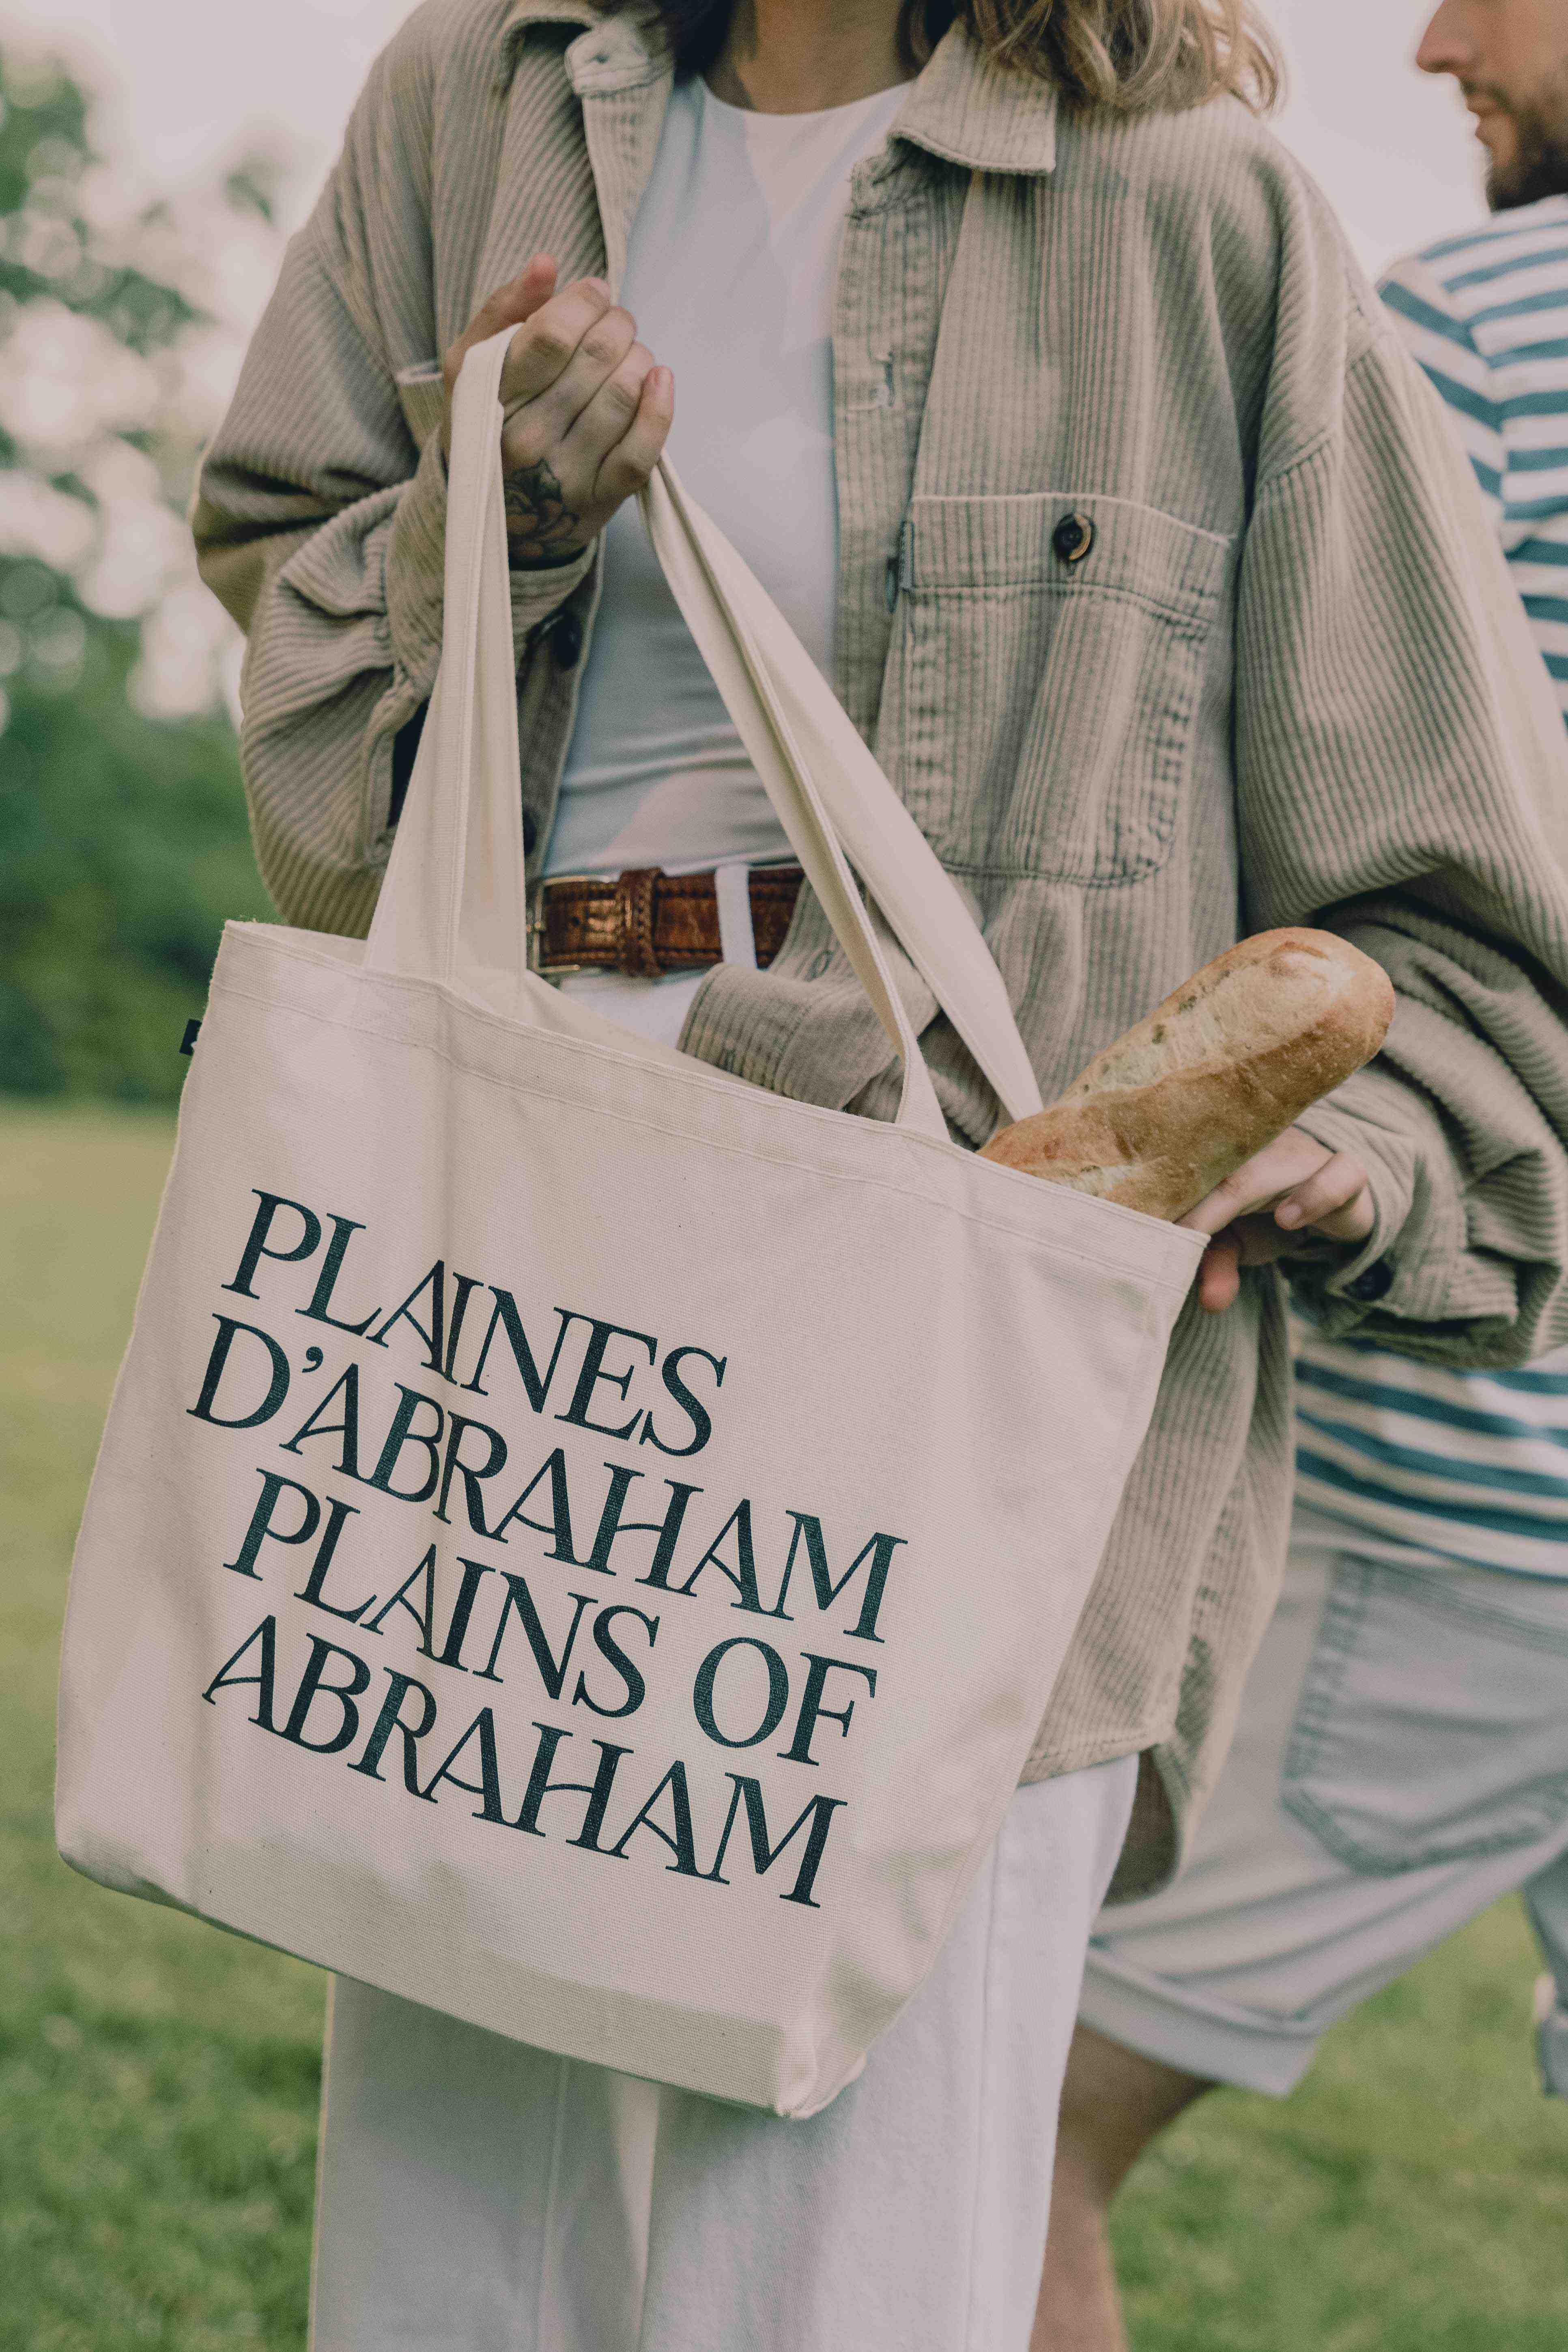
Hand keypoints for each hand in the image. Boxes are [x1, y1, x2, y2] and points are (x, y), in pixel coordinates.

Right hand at [440, 255, 673, 568]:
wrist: (496, 509)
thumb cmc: (487, 421)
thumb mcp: (474, 363)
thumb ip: (506, 308)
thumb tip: (547, 263)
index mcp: (491, 397)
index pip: (552, 336)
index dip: (584, 301)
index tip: (594, 292)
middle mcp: (526, 439)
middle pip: (597, 356)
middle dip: (616, 323)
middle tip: (615, 321)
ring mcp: (564, 475)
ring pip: (624, 393)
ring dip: (638, 357)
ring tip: (628, 354)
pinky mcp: (600, 499)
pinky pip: (642, 451)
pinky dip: (659, 407)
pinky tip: (658, 379)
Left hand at [1178, 1124, 1373, 1313]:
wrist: (1338, 1205)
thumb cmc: (1274, 1216)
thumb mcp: (1238, 1244)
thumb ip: (1217, 1265)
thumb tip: (1211, 1304)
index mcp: (1223, 1152)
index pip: (1186, 1165)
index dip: (1160, 1195)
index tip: (1133, 1229)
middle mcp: (1260, 1144)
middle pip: (1218, 1161)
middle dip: (1187, 1200)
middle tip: (1161, 1237)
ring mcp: (1303, 1153)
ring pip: (1269, 1161)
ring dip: (1237, 1191)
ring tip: (1209, 1227)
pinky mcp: (1345, 1172)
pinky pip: (1339, 1174)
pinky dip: (1314, 1196)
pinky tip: (1288, 1220)